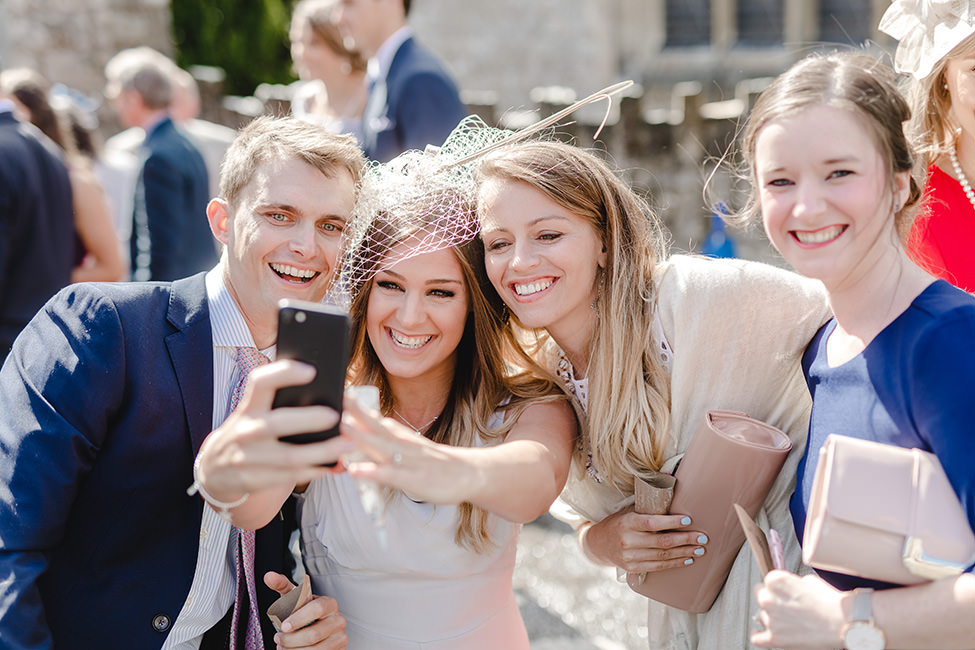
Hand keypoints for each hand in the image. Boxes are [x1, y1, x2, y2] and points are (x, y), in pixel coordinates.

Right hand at [196, 360, 352, 502]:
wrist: (214, 469)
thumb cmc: (247, 432)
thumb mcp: (252, 413)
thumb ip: (278, 403)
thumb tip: (324, 392)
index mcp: (248, 407)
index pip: (260, 383)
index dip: (284, 373)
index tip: (311, 371)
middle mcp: (245, 431)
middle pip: (278, 423)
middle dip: (308, 419)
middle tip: (336, 416)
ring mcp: (248, 458)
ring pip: (289, 457)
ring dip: (322, 452)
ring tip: (348, 445)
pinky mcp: (253, 480)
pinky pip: (290, 477)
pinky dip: (315, 471)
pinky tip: (334, 465)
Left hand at [265, 572, 347, 648]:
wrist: (317, 628)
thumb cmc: (303, 612)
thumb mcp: (294, 598)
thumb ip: (281, 585)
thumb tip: (268, 576)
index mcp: (329, 603)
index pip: (317, 609)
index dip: (299, 618)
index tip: (283, 626)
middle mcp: (338, 620)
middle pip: (314, 634)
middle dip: (291, 640)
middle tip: (278, 639)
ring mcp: (340, 638)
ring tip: (283, 647)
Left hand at [339, 393, 471, 503]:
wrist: (469, 473)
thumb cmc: (432, 463)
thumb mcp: (406, 446)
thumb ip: (382, 440)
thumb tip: (355, 430)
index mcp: (398, 435)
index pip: (373, 416)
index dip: (353, 405)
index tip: (334, 393)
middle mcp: (402, 443)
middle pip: (374, 425)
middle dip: (353, 412)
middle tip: (332, 399)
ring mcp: (408, 460)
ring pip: (381, 446)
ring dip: (360, 436)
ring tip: (341, 427)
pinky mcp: (414, 479)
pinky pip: (391, 475)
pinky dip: (373, 472)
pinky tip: (355, 470)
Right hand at [582, 505, 707, 572]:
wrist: (598, 544)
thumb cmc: (618, 523)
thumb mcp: (628, 512)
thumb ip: (648, 509)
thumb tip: (675, 497)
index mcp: (626, 523)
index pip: (652, 523)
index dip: (671, 522)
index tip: (689, 519)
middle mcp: (627, 541)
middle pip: (661, 542)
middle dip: (685, 540)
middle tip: (702, 538)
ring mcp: (629, 557)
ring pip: (662, 556)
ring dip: (684, 553)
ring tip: (699, 550)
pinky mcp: (632, 568)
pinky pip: (657, 567)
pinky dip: (674, 563)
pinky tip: (687, 560)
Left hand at [751, 570, 845, 648]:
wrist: (843, 624)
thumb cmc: (830, 603)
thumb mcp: (809, 581)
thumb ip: (792, 583)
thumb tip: (788, 588)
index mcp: (775, 581)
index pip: (767, 581)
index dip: (778, 588)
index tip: (784, 592)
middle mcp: (768, 598)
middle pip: (761, 597)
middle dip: (773, 601)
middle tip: (787, 606)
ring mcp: (771, 619)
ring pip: (761, 616)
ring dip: (771, 617)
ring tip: (788, 620)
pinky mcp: (775, 638)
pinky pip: (757, 638)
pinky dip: (759, 635)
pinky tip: (762, 632)